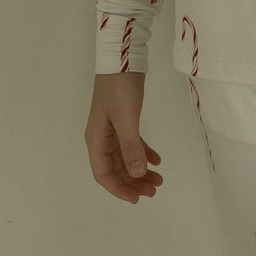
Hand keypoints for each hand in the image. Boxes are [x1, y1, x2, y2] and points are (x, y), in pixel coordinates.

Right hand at [87, 72, 163, 203]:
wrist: (122, 57)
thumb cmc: (120, 87)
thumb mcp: (126, 118)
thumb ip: (131, 147)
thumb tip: (136, 175)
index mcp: (96, 139)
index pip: (103, 173)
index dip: (119, 189)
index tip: (137, 199)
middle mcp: (101, 137)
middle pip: (115, 168)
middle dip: (133, 182)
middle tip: (154, 190)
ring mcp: (111, 129)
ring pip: (125, 158)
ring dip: (140, 170)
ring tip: (159, 179)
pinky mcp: (123, 120)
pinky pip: (132, 144)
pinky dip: (143, 153)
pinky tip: (157, 160)